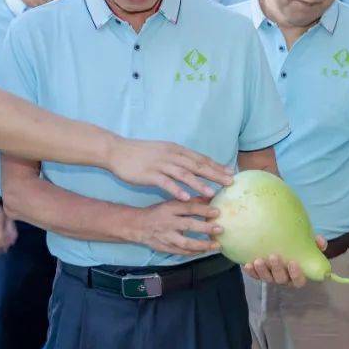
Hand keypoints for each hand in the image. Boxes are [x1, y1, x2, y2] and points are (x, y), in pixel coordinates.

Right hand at [109, 137, 232, 201]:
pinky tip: (185, 198)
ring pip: (183, 174)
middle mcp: (171, 155)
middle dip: (214, 174)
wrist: (117, 150)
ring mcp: (160, 164)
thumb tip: (193, 165)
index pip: (200, 158)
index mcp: (176, 150)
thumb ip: (177, 158)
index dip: (216, 166)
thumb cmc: (140, 153)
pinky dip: (176, 190)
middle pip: (197, 165)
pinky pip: (166, 183)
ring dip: (198, 184)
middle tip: (229, 183)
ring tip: (211, 193)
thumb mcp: (162, 151)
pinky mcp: (149, 173)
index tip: (230, 173)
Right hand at [126, 198, 222, 255]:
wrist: (137, 226)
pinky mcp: (165, 248)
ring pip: (186, 243)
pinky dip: (194, 253)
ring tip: (216, 245)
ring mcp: (166, 237)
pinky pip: (181, 252)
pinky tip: (205, 251)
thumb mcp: (171, 202)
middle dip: (205, 228)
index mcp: (169, 208)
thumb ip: (191, 202)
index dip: (203, 209)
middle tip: (220, 229)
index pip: (188, 208)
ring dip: (202, 245)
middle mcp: (168, 222)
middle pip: (188, 225)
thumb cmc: (158, 212)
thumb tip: (211, 198)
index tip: (217, 212)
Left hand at [242, 235, 326, 287]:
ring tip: (258, 261)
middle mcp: (284, 278)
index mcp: (297, 274)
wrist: (279, 243)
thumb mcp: (307, 243)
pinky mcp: (259, 273)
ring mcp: (271, 276)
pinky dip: (251, 272)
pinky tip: (247, 265)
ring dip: (262, 271)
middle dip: (277, 269)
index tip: (293, 262)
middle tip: (273, 256)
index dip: (296, 275)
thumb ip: (316, 243)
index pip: (298, 281)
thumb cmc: (296, 245)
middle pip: (281, 280)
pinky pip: (255, 276)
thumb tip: (320, 241)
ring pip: (267, 279)